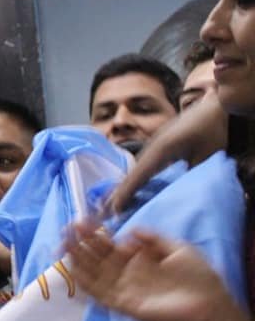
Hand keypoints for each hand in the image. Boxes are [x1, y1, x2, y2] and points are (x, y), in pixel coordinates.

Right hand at [65, 222, 248, 320]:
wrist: (210, 307)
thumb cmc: (198, 278)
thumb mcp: (178, 249)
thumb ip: (154, 239)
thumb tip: (130, 231)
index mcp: (137, 260)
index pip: (108, 245)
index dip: (94, 233)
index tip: (81, 220)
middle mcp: (125, 273)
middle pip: (96, 256)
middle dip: (81, 242)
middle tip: (68, 227)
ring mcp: (122, 289)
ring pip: (93, 272)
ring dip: (78, 258)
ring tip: (64, 242)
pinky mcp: (122, 305)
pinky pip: (98, 292)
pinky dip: (84, 282)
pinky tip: (72, 268)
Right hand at [108, 95, 226, 212]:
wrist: (215, 107)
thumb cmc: (212, 130)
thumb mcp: (206, 155)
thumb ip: (190, 175)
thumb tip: (179, 195)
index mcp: (160, 150)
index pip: (137, 176)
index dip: (124, 194)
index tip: (114, 210)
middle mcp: (151, 148)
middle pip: (131, 174)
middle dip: (118, 194)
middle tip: (106, 213)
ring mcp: (153, 146)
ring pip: (134, 170)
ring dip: (124, 187)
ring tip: (113, 205)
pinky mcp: (158, 146)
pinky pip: (142, 166)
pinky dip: (134, 180)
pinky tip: (131, 190)